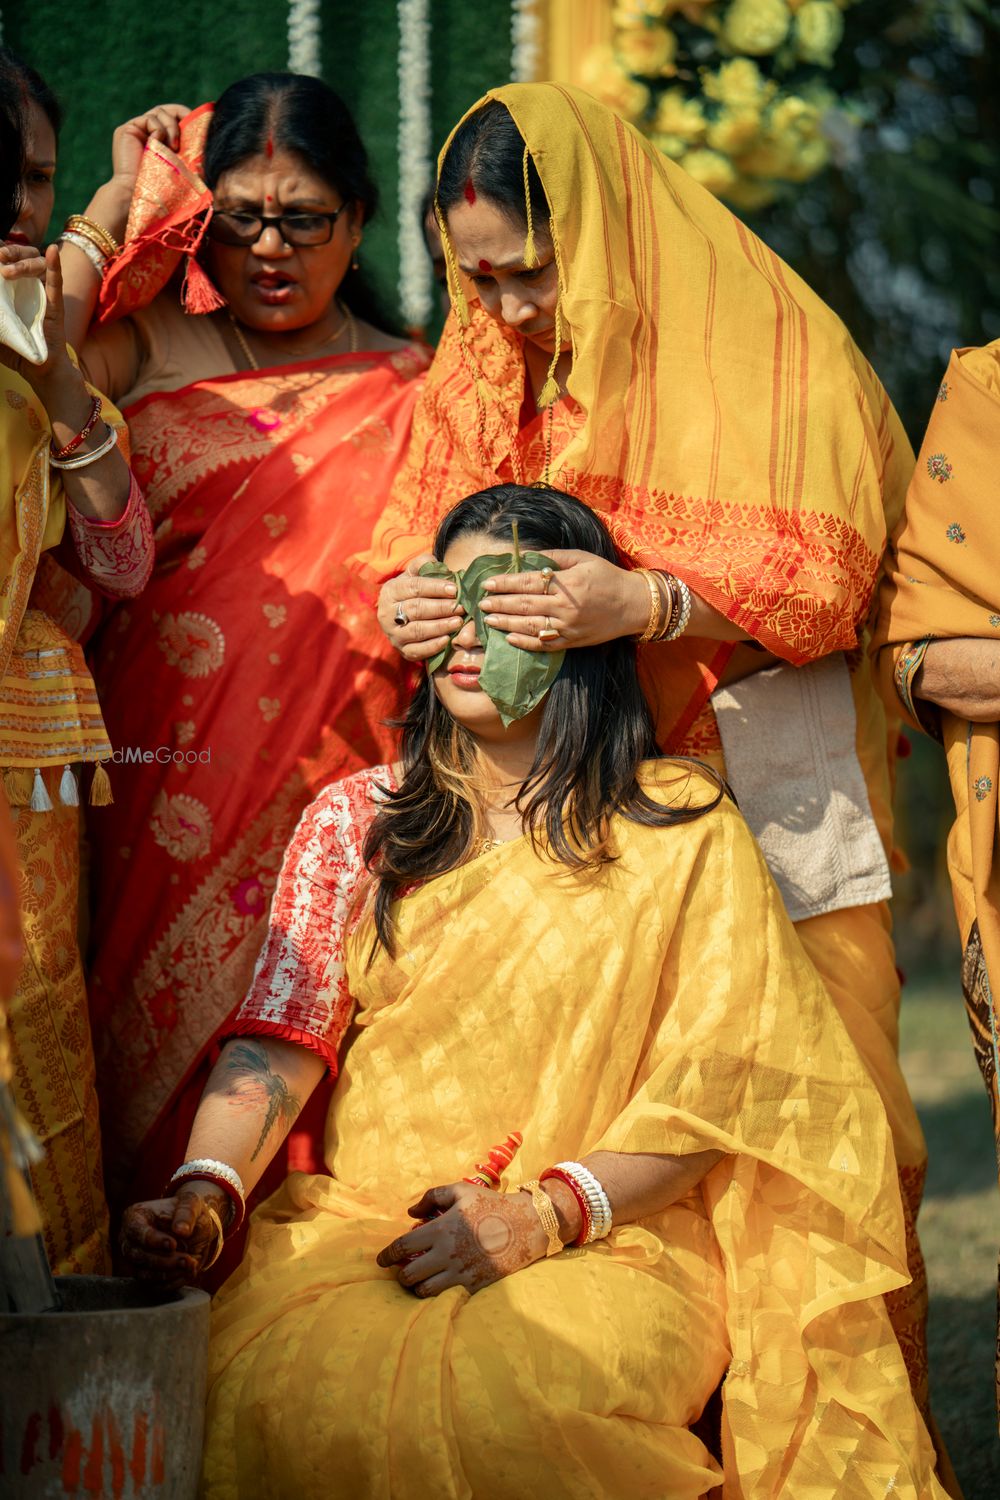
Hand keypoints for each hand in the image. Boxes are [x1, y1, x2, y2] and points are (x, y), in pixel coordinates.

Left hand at [0, 243, 74, 391]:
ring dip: (21, 259)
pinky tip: (54, 250)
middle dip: (7, 252)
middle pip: (20, 260)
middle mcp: (28, 290)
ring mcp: (43, 296)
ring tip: (4, 255)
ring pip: (35, 267)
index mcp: (13, 292)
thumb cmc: (17, 353)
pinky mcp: (56, 306)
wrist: (40, 372)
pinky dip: (55, 266)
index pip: (7, 266)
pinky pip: (56, 283)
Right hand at [110, 103, 190, 191]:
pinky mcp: (127, 130)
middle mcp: (145, 132)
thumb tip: (208, 133)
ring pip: (159, 112)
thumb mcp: (183, 163)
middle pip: (165, 110)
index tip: (198, 124)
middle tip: (190, 128)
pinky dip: (160, 129)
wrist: (144, 195)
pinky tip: (161, 145)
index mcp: (158, 139)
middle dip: (180, 115)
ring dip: (171, 127)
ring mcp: (135, 130)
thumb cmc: (166, 188)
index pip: (172, 118)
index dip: (185, 116)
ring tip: (175, 147)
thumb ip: (189, 148)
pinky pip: (149, 119)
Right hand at [119, 1182, 224, 1288]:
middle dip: (163, 1261)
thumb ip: (186, 1213)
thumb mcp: (192, 1203)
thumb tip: (180, 1231)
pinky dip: (172, 1282)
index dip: (153, 1240)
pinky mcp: (146, 1275)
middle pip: (137, 1255)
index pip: (135, 1231)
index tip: (173, 1244)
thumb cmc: (189, 1211)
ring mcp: (136, 1260)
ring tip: (191, 1265)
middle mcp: (130, 1240)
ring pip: (144, 1274)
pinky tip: (188, 1272)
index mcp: (135, 1216)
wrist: (196, 1228)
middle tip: (187, 1260)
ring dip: (169, 1274)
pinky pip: (153, 1286)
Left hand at [376, 1182, 547, 1297]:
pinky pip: (445, 1297)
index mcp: (441, 1228)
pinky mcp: (474, 1285)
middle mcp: (447, 1253)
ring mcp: (461, 1272)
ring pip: (424, 1291)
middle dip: (400, 1275)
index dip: (387, 1255)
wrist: (525, 1225)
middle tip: (401, 1271)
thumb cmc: (490, 1205)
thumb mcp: (461, 1191)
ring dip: (416, 1287)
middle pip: (409, 1275)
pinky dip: (436, 1294)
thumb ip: (432, 1196)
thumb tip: (411, 1211)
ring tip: (418, 1280)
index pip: (403, 1246)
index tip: (380, 1260)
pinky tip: (437, 1285)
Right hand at [377, 555, 464, 662]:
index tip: (454, 589)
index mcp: (391, 591)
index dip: (435, 588)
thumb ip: (423, 565)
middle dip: (441, 608)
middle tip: (461, 607)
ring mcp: (394, 634)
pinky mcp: (402, 651)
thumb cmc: (413, 592)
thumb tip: (434, 562)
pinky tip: (448, 639)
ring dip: (440, 626)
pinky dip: (433, 646)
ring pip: (417, 630)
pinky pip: (417, 651)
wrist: (401, 617)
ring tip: (459, 621)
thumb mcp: (414, 575)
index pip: (413, 587)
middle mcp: (387, 614)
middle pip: (416, 609)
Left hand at [479, 549, 649, 651]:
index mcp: (566, 583)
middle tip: (480, 603)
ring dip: (506, 624)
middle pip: (525, 606)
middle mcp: (565, 607)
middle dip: (500, 604)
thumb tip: (526, 557)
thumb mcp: (582, 558)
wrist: (633, 604)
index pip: (528, 582)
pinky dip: (526, 643)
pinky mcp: (572, 642)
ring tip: (488, 620)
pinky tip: (510, 639)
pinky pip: (545, 644)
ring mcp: (568, 627)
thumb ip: (553, 557)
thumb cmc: (607, 577)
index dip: (506, 583)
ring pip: (530, 626)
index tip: (488, 583)